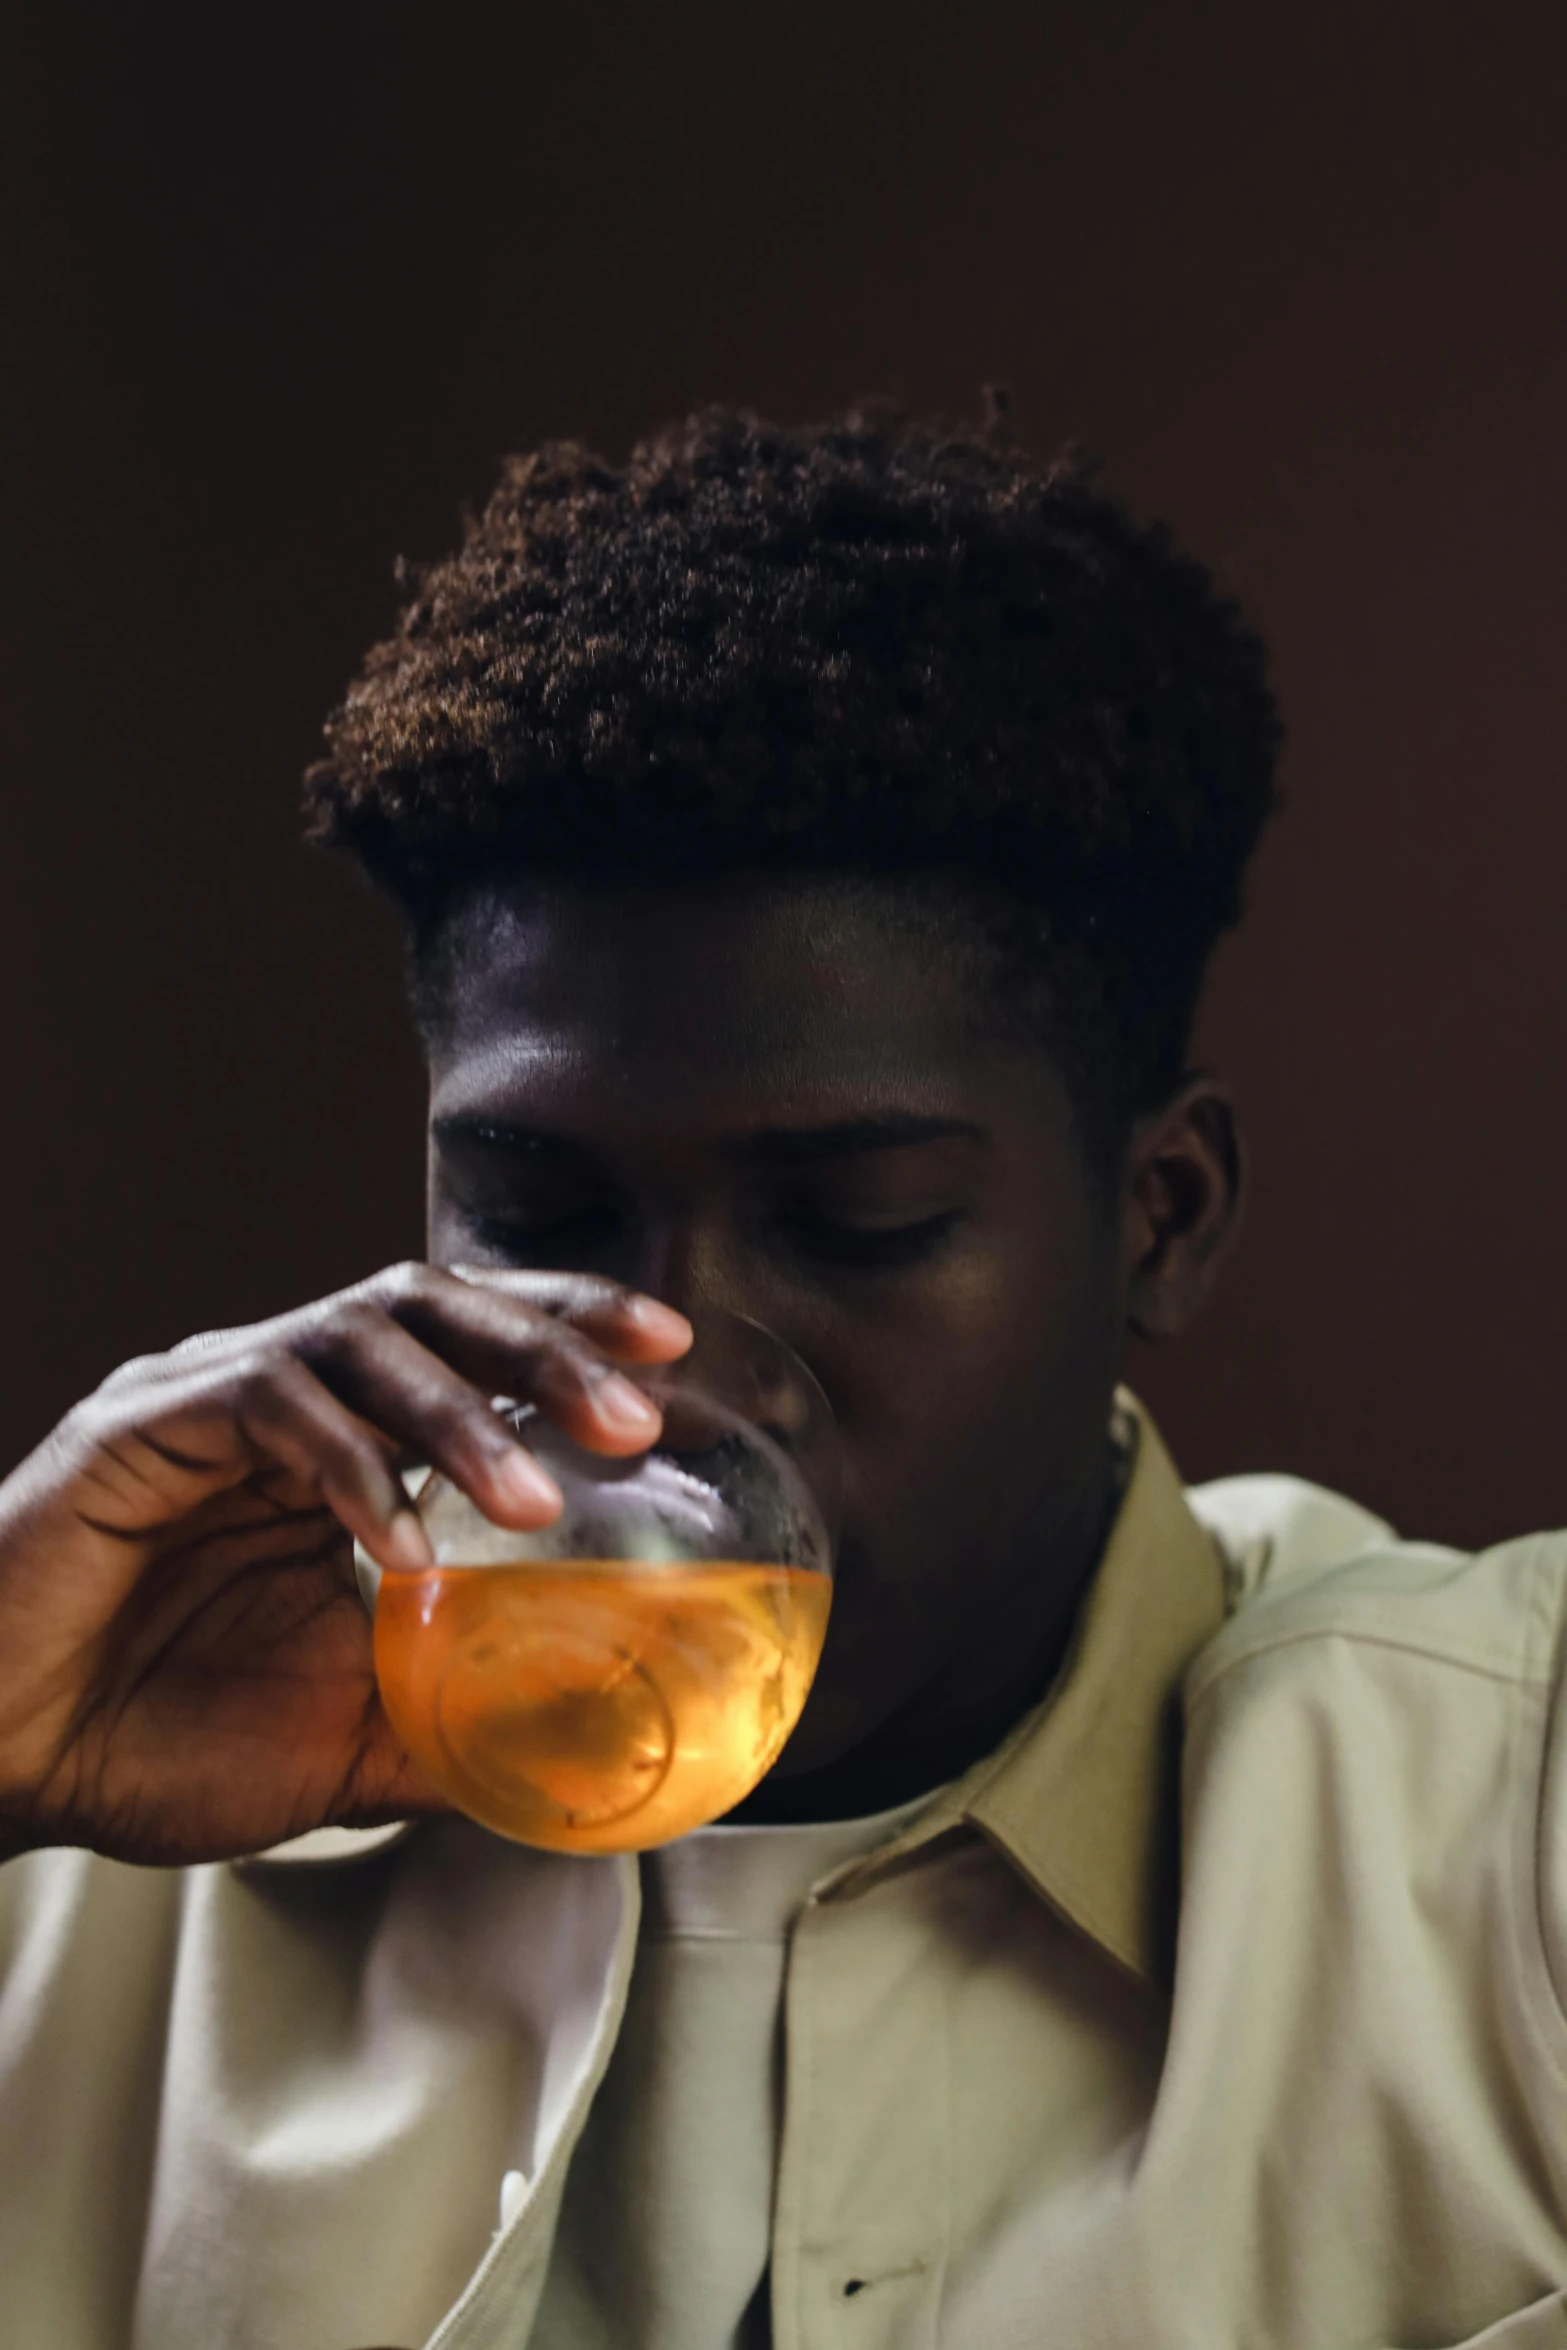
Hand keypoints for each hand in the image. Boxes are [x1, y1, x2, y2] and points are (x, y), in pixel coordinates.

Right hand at [0, 1264, 690, 1865]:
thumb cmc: (149, 1742)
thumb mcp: (348, 1743)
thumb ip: (462, 1728)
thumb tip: (589, 1754)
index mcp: (331, 1444)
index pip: (469, 1342)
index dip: (569, 1328)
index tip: (671, 1350)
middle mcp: (278, 1395)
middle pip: (431, 1305)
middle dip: (545, 1344)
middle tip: (634, 1407)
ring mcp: (207, 1395)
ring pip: (356, 1336)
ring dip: (460, 1410)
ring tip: (536, 1496)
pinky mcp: (140, 1424)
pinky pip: (267, 1404)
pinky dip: (347, 1468)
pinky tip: (396, 1552)